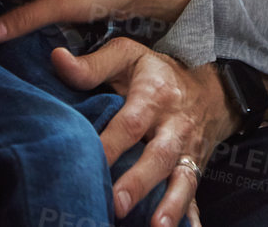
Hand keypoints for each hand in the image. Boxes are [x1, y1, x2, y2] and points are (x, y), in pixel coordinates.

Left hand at [52, 37, 237, 226]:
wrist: (211, 86)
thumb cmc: (157, 73)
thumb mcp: (128, 56)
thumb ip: (93, 65)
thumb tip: (57, 60)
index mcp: (154, 96)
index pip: (131, 123)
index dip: (111, 144)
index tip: (89, 160)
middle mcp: (174, 126)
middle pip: (159, 156)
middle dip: (139, 182)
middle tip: (116, 205)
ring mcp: (188, 151)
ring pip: (183, 179)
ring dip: (171, 205)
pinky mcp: (195, 169)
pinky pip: (196, 194)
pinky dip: (193, 216)